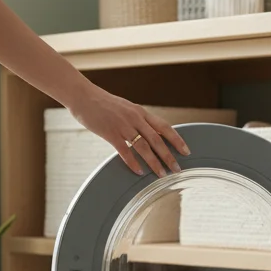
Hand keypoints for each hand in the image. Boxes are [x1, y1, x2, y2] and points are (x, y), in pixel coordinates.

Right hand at [66, 85, 189, 177]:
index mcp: (141, 112)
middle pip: (157, 140)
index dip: (177, 140)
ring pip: (144, 147)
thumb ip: (138, 119)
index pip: (165, 127)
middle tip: (178, 169)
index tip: (186, 151)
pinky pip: (125, 151)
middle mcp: (135, 118)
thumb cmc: (103, 103)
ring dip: (154, 162)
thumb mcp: (126, 108)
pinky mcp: (110, 133)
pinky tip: (139, 171)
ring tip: (162, 174)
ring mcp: (123, 126)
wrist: (83, 96)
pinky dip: (133, 162)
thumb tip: (149, 132)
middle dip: (169, 156)